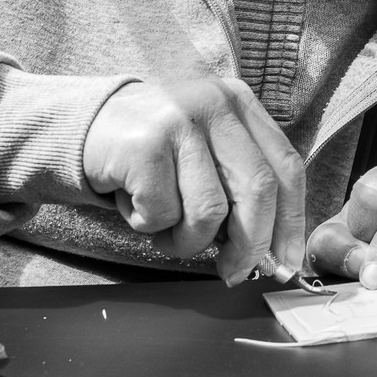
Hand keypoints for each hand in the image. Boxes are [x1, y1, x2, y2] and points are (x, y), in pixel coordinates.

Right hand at [82, 80, 305, 287]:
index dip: (291, 221)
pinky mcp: (144, 144)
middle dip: (251, 244)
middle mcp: (216, 105)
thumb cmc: (156, 154)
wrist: (85, 128)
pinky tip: (136, 204)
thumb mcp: (206, 155)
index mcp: (241, 104)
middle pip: (258, 190)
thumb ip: (239, 189)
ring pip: (209, 211)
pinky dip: (149, 226)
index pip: (286, 167)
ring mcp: (180, 121)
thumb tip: (271, 252)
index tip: (286, 260)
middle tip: (234, 272)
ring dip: (188, 240)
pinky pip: (163, 214)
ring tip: (165, 226)